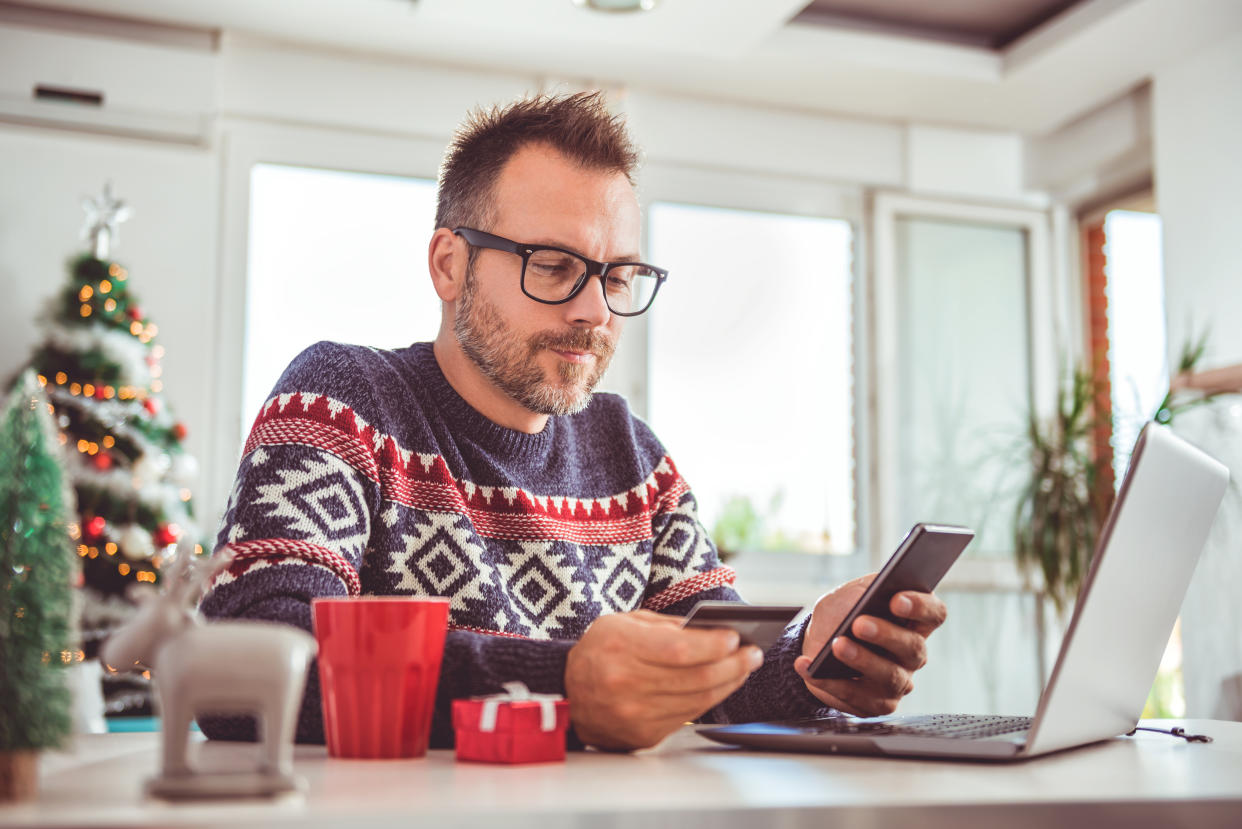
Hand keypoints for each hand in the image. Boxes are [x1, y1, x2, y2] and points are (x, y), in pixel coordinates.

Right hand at [565, 609, 763, 750]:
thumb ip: (666, 626)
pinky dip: (709, 700)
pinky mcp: (643, 735)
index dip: (713, 645)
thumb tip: (712, 631)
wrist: (567, 694)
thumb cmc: (600, 651)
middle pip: (696, 677)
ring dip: (728, 683)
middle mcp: (626, 683)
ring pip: (698, 700)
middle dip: (733, 664)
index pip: (680, 650)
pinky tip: (721, 685)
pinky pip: (688, 717)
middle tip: (753, 654)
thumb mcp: (623, 623)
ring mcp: (634, 714)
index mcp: (620, 647)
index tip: (735, 637)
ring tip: (743, 668)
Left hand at [792, 575, 946, 716]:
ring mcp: (898, 682)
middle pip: (913, 648)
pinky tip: (807, 666)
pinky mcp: (875, 704)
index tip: (896, 600)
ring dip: (861, 661)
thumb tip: (869, 597)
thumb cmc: (843, 612)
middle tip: (859, 624)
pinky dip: (829, 682)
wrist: (819, 639)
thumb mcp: (852, 592)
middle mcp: (913, 654)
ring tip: (837, 646)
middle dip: (886, 635)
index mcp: (915, 621)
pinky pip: (856, 698)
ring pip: (890, 677)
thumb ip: (864, 591)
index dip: (920, 607)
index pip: (934, 614)